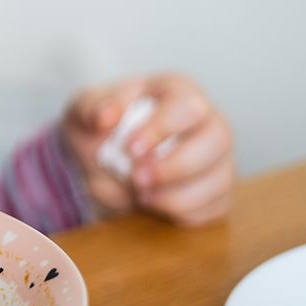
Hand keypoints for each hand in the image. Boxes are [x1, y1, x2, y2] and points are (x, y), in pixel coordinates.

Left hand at [63, 74, 234, 225]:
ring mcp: (216, 158)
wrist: (97, 160)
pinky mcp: (216, 190)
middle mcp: (206, 121)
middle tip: (137, 178)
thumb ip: (91, 108)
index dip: (162, 129)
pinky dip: (182, 214)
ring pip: (221, 178)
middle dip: (176, 166)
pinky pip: (215, 207)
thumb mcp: (84, 110)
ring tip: (140, 195)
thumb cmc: (98, 126)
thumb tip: (105, 116)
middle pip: (218, 139)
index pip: (187, 106)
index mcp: (177, 92)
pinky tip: (153, 205)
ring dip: (177, 196)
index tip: (130, 149)